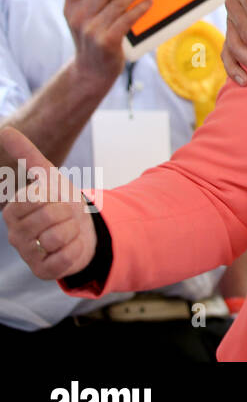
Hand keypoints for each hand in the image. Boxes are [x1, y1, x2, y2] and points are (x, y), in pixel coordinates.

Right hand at [1, 127, 96, 279]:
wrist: (84, 228)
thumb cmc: (62, 202)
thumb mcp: (48, 176)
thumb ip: (27, 155)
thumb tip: (6, 129)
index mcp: (14, 211)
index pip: (33, 197)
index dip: (53, 194)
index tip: (55, 197)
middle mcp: (15, 235)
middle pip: (50, 216)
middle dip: (67, 212)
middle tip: (65, 216)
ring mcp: (28, 255)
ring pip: (58, 237)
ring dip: (73, 230)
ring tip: (68, 231)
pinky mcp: (44, 271)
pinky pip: (65, 258)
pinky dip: (76, 249)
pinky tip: (71, 246)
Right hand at [64, 0, 154, 91]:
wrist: (91, 72)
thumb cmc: (93, 40)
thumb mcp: (84, 20)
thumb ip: (93, 2)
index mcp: (71, 7)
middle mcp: (79, 17)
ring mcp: (92, 30)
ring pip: (120, 2)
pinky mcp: (107, 41)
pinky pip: (127, 19)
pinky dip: (140, 8)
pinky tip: (149, 2)